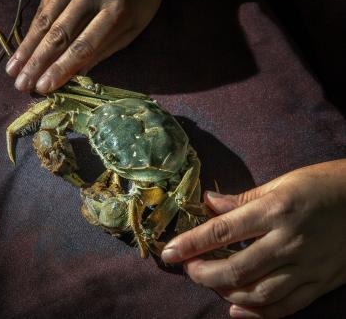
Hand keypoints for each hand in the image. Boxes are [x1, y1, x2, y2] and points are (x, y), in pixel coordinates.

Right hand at [6, 0, 166, 92]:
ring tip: (12, 69)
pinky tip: (23, 47)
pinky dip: (33, 28)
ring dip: (27, 48)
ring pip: (44, 20)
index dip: (61, 69)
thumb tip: (76, 75)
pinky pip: (44, 5)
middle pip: (58, 35)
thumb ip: (106, 48)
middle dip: (36, 63)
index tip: (43, 88)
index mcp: (116, 12)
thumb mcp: (134, 25)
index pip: (82, 47)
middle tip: (21, 85)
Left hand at [161, 159, 345, 318]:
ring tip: (210, 283)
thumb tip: (207, 203)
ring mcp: (307, 265)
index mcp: (274, 210)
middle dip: (203, 273)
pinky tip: (236, 308)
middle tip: (188, 268)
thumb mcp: (280, 183)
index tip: (168, 251)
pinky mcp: (321, 282)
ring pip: (258, 293)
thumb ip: (241, 199)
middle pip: (236, 268)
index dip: (190, 243)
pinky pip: (286, 306)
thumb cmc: (322, 185)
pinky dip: (257, 313)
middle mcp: (289, 240)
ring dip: (226, 292)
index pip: (221, 231)